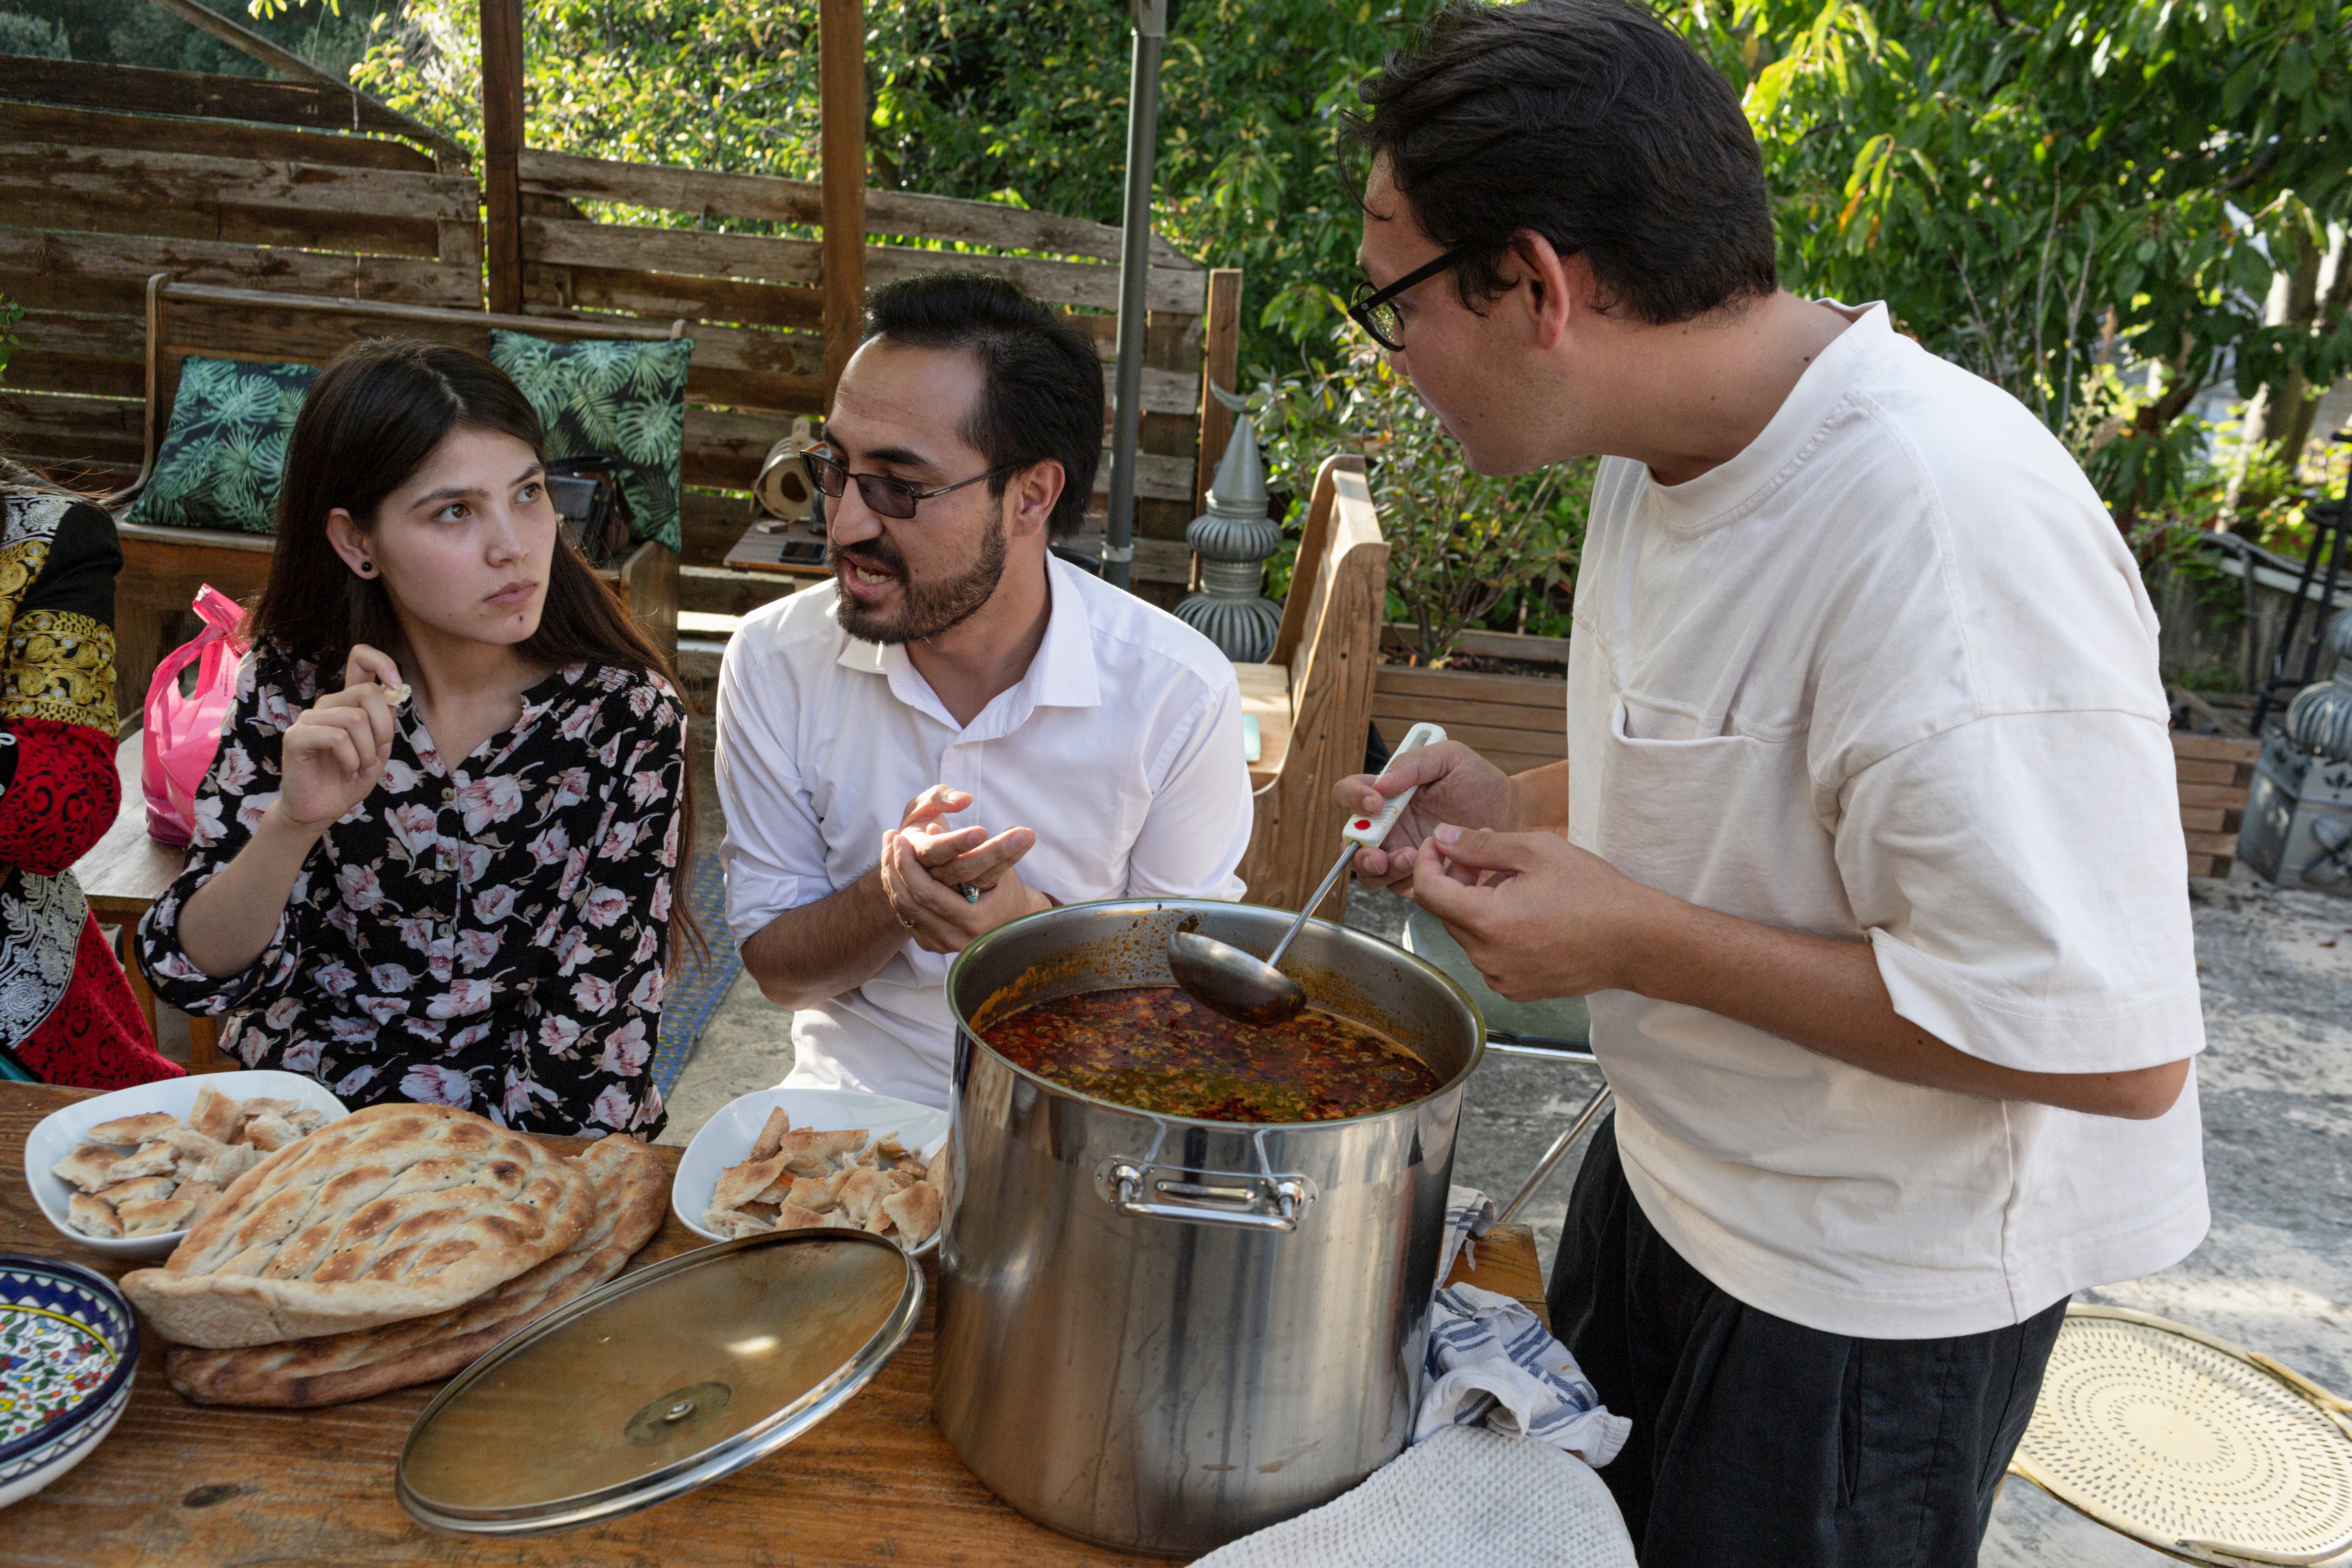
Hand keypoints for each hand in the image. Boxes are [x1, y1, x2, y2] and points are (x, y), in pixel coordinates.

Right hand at [275, 645, 403, 832]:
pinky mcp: (297, 737)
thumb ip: (384, 723)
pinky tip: (348, 772)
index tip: (398, 686)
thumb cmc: (349, 779)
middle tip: (377, 754)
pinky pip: (337, 737)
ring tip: (359, 769)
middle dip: (384, 728)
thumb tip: (394, 694)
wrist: (321, 809)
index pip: (359, 659)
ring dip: (367, 751)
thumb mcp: (377, 750)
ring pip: (355, 718)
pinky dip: (351, 759)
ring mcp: (310, 718)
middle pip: (368, 692)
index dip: (382, 663)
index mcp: (348, 702)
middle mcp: (328, 704)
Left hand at [877, 826, 1046, 953]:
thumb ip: (974, 849)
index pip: (929, 892)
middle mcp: (955, 937)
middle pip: (911, 901)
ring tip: (888, 847)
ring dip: (892, 875)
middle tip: (891, 838)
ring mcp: (941, 944)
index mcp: (974, 920)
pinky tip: (893, 867)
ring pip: (904, 908)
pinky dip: (897, 889)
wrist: (1009, 921)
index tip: (901, 838)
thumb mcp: (999, 868)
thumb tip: (933, 828)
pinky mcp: (931, 943)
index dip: (910, 865)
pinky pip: (905, 915)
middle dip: (896, 866)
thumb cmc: (1006, 890)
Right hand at [892, 786, 1036, 892]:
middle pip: (961, 870)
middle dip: (992, 853)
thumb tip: (964, 801)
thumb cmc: (923, 820)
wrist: (924, 853)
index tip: (982, 832)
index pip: (933, 852)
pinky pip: (991, 877)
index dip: (956, 843)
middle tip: (1022, 834)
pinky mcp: (970, 889)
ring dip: (1007, 856)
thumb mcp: (922, 805)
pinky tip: (1025, 841)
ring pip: (979, 877)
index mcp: (914, 850)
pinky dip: (1010, 859)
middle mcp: (931, 874)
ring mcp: (952, 885)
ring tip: (1028, 835)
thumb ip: (938, 797)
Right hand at [1332, 742, 1512, 889]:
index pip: (1348, 793)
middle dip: (1358, 849)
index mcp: (1386, 792)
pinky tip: (1433, 869)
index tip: (1376, 801)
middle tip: (1378, 852)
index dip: (1353, 797)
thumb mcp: (1450, 758)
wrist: (1512, 815)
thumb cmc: (1479, 782)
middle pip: (1350, 841)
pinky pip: (1399, 887)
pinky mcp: (1418, 877)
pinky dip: (1408, 881)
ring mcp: (1399, 852)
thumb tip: (1380, 784)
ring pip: (1369, 871)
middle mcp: (1387, 825)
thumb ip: (1413, 764)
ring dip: (1381, 868)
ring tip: (1410, 857)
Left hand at [1410, 824, 1668, 999]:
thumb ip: (1480, 846)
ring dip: (1477, 904)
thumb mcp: (1536, 851)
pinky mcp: (1518, 989)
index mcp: (1487, 922)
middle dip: (1457, 879)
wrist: (1637, 941)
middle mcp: (1487, 957)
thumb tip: (1443, 838)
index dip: (1427, 861)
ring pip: (1469, 934)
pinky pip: (1490, 955)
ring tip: (1512, 879)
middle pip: (1447, 912)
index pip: (1428, 890)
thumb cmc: (1594, 893)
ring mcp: (1502, 978)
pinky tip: (1524, 910)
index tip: (1440, 844)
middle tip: (1483, 852)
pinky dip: (1495, 930)